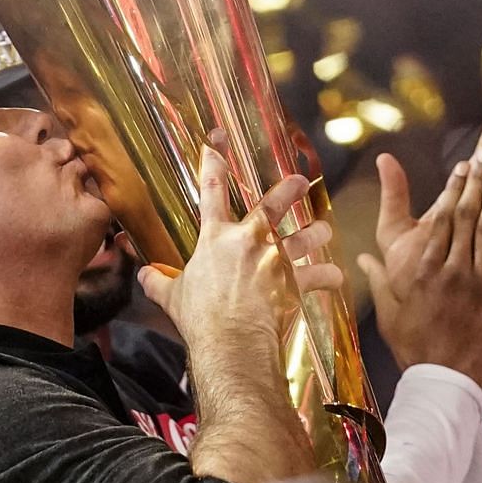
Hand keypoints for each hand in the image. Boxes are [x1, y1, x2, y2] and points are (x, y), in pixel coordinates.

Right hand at [138, 132, 340, 355]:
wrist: (230, 339)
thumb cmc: (200, 317)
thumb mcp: (171, 296)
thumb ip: (158, 282)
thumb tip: (144, 276)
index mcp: (215, 239)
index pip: (210, 192)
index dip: (212, 164)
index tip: (215, 143)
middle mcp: (248, 241)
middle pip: (270, 206)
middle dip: (288, 190)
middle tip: (300, 181)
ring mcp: (274, 260)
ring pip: (302, 239)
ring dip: (315, 233)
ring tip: (324, 229)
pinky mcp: (293, 283)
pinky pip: (318, 277)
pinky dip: (328, 278)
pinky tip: (337, 278)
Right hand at [356, 109, 481, 388]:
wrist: (443, 380)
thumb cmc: (414, 345)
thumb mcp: (388, 308)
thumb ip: (378, 276)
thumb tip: (362, 257)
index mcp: (422, 268)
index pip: (441, 219)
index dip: (456, 187)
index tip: (466, 162)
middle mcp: (449, 269)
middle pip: (467, 214)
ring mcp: (477, 282)